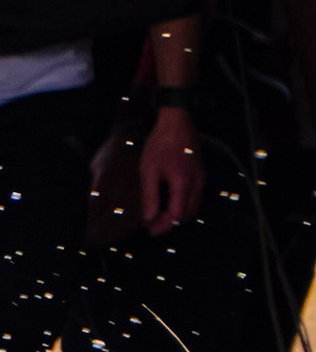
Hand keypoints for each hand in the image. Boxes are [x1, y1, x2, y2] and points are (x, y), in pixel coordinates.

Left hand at [139, 106, 203, 234]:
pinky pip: (195, 196)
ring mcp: (201, 177)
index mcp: (184, 183)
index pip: (177, 215)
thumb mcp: (149, 170)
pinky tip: (169, 202)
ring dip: (178, 215)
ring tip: (159, 216)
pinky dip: (183, 204)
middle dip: (171, 223)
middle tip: (153, 226)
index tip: (150, 229)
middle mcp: (197, 183)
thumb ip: (150, 196)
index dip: (164, 226)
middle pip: (188, 214)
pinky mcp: (201, 172)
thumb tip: (149, 218)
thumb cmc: (161, 143)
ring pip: (193, 206)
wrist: (177, 121)